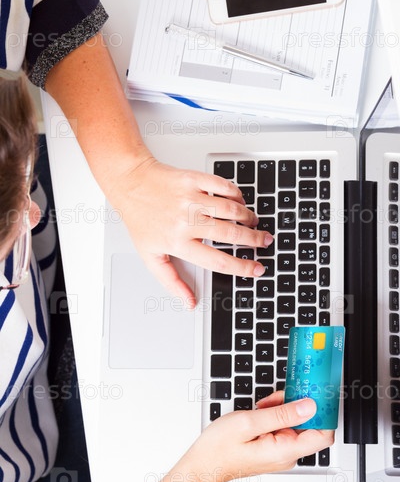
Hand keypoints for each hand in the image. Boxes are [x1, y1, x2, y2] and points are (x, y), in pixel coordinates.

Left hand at [113, 157, 273, 306]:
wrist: (130, 184)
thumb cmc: (141, 220)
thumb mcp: (151, 256)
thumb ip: (172, 282)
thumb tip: (189, 302)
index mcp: (178, 243)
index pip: (218, 261)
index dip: (242, 268)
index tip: (256, 269)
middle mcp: (186, 221)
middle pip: (231, 234)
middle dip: (254, 240)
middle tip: (264, 241)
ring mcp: (191, 199)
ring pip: (231, 209)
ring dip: (247, 217)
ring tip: (252, 222)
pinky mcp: (193, 179)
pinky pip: (223, 186)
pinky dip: (236, 194)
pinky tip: (238, 200)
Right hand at [184, 391, 333, 481]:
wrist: (203, 464)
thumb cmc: (219, 449)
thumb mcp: (248, 422)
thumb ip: (281, 414)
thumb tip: (309, 406)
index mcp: (286, 450)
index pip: (324, 435)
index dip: (324, 413)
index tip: (316, 395)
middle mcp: (287, 453)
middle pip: (309, 424)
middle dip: (297, 404)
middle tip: (280, 395)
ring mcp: (281, 451)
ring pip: (295, 422)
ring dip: (284, 408)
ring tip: (265, 404)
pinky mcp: (274, 447)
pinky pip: (284, 427)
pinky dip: (276, 415)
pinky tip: (263, 411)